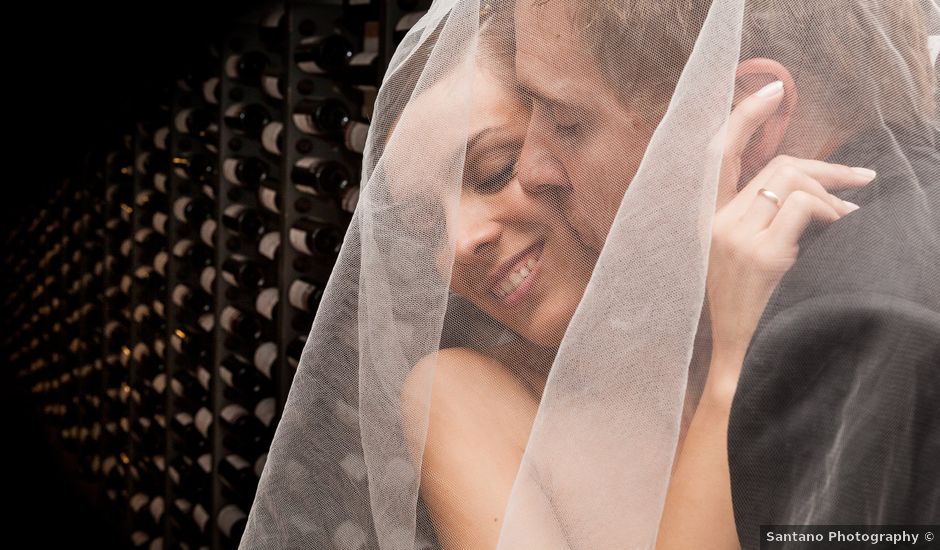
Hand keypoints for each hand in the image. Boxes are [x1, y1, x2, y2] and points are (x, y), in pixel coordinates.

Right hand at [704, 81, 876, 398]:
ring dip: (834, 197)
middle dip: (826, 168)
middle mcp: (715, 223)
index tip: (772, 90)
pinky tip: (844, 232)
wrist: (744, 360)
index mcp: (708, 222)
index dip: (744, 117)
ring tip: (852, 222)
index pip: (719, 155)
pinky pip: (804, 207)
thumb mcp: (747, 258)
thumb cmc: (754, 313)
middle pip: (777, 165)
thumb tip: (809, 184)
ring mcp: (735, 236)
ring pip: (793, 182)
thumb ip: (762, 218)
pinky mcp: (759, 252)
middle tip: (862, 182)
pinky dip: (833, 214)